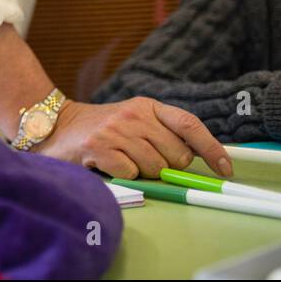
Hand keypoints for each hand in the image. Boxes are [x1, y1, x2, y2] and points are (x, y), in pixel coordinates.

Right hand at [32, 97, 232, 178]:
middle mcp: (134, 115)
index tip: (225, 168)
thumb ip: (163, 134)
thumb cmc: (102, 129)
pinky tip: (109, 164)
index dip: (212, 148)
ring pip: (155, 168)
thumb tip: (197, 160)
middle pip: (177, 155)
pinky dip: (123, 175)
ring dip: (143, 172)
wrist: (55, 125)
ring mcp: (115, 131)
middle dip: (168, 166)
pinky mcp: (98, 148)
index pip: (189, 124)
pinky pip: (131, 174)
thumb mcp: (134, 122)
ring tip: (123, 160)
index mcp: (147, 106)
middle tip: (146, 161)